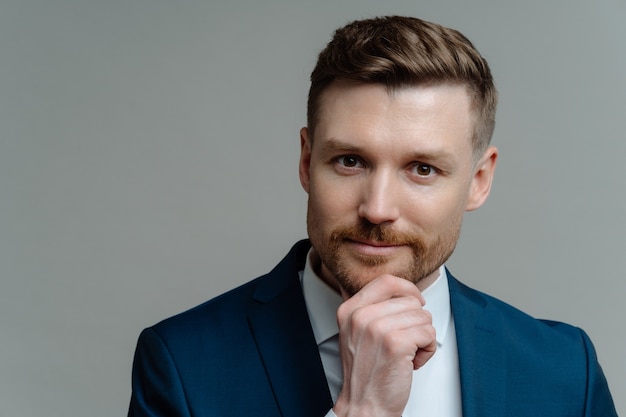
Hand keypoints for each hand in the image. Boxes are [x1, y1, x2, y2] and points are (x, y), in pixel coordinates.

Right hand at [332, 275, 436, 416]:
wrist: (364, 406)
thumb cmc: (366, 372)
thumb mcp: (356, 333)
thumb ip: (370, 308)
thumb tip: (398, 289)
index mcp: (349, 310)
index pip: (386, 281)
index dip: (408, 289)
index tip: (415, 302)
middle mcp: (360, 316)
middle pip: (410, 300)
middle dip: (416, 322)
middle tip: (403, 343)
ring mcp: (377, 328)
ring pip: (423, 316)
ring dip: (423, 337)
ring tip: (406, 353)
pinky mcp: (396, 343)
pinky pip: (429, 332)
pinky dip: (428, 350)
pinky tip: (412, 362)